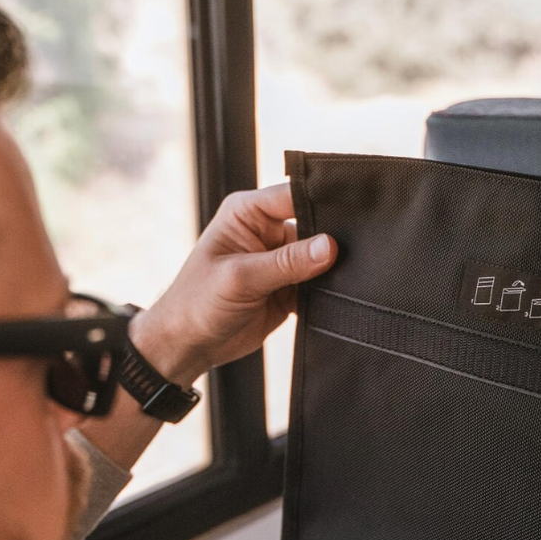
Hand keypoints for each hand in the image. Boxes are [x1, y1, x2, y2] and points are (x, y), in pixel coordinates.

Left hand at [127, 184, 336, 384]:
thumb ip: (286, 262)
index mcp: (248, 213)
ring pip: (320, 257)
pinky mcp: (289, 288)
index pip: (293, 194)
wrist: (189, 345)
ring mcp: (280, 261)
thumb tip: (329, 246)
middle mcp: (267, 231)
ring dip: (330, 270)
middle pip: (314, 224)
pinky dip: (327, 292)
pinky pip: (319, 284)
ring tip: (341, 281)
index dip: (321, 199)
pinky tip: (335, 300)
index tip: (351, 214)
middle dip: (331, 239)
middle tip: (352, 253)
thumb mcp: (240, 278)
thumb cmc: (196, 302)